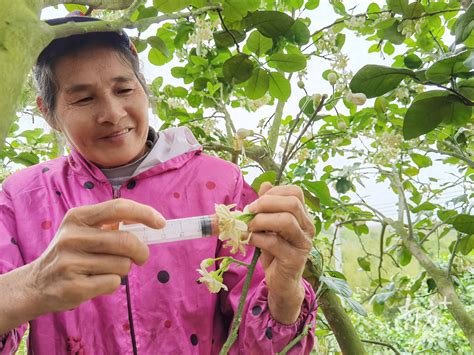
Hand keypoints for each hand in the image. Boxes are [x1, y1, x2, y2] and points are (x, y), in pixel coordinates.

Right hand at [28, 198, 164, 314]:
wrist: (35, 284)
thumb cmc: (71, 253)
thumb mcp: (83, 230)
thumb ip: (111, 224)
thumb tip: (149, 223)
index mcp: (78, 217)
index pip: (119, 207)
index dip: (145, 213)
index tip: (161, 223)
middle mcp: (72, 237)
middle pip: (126, 241)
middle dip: (141, 251)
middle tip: (141, 257)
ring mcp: (70, 262)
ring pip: (122, 265)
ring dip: (123, 269)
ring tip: (105, 269)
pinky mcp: (73, 287)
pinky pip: (113, 283)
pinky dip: (112, 283)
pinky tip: (95, 282)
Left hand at [247, 182, 313, 323]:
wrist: (281, 282)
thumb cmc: (274, 252)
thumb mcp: (268, 226)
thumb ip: (268, 206)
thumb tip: (265, 184)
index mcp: (303, 216)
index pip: (295, 193)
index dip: (274, 193)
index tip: (257, 202)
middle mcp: (308, 227)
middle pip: (292, 203)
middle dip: (266, 203)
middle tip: (249, 211)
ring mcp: (304, 243)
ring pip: (286, 221)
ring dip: (261, 220)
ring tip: (249, 226)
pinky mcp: (295, 259)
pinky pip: (275, 242)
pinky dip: (257, 238)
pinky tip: (249, 240)